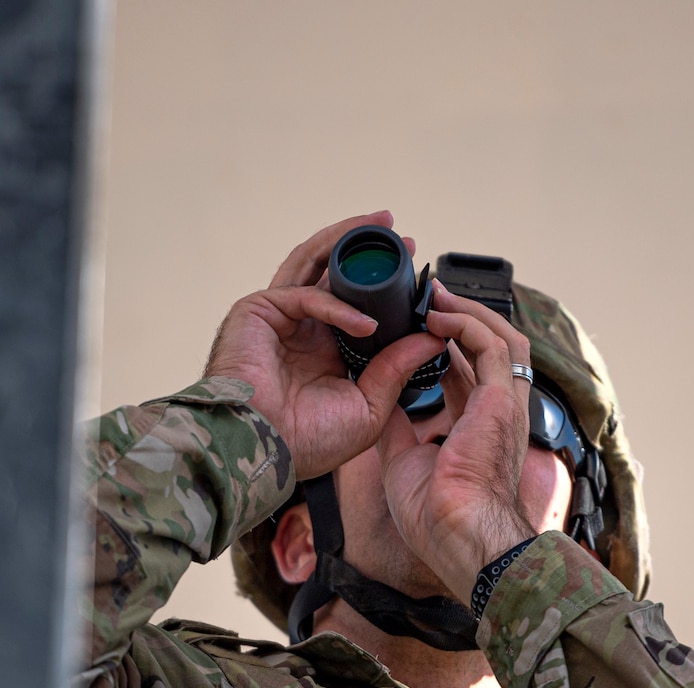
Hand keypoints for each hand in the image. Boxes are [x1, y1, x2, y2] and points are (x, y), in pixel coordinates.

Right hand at [204, 212, 444, 479]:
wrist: (262, 453)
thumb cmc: (306, 442)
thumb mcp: (368, 406)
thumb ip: (397, 368)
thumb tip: (434, 336)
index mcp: (325, 350)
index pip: (358, 305)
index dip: (387, 290)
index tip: (420, 279)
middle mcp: (302, 328)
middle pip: (335, 273)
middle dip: (370, 253)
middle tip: (405, 241)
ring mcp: (279, 316)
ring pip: (314, 264)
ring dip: (347, 243)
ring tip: (383, 228)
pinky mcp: (258, 310)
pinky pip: (305, 296)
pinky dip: (338, 306)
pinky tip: (366, 323)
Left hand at [376, 280, 539, 601]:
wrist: (457, 536)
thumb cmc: (435, 515)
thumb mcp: (404, 460)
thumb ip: (397, 427)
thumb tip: (377, 404)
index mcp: (478, 427)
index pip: (468, 372)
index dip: (446, 345)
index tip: (419, 326)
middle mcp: (499, 411)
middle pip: (492, 347)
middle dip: (463, 318)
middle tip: (429, 297)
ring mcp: (506, 404)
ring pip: (502, 337)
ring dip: (468, 311)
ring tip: (434, 295)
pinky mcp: (502, 400)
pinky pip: (492, 345)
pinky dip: (466, 323)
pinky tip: (438, 313)